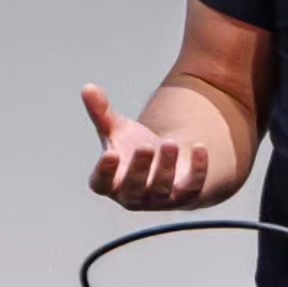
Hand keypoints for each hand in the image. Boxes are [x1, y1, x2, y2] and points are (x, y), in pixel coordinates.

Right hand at [82, 83, 208, 209]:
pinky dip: (197, 170)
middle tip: (146, 146)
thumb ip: (101, 112)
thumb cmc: (134, 146)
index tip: (111, 155)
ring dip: (166, 167)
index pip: (101, 184)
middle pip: (134, 188)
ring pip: (162, 189)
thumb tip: (88, 87)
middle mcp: (133, 196)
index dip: (104, 173)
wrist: (167, 160)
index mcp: (110, 182)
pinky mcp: (186, 195)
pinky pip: (193, 187)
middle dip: (140, 168)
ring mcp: (160, 199)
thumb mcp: (117, 129)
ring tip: (169, 141)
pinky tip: (199, 148)